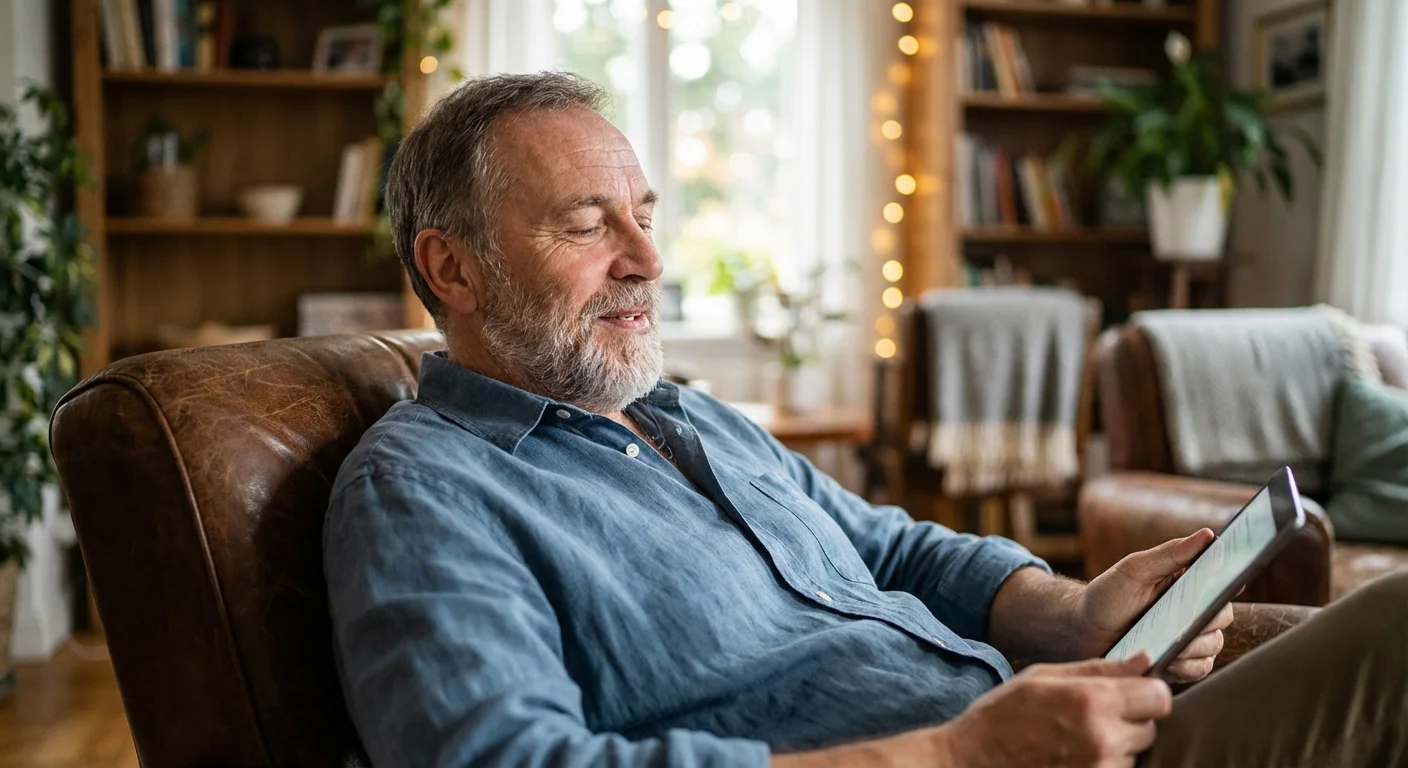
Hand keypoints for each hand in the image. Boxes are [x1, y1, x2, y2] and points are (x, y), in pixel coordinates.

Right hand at [936, 655, 1171, 767]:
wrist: (973, 761)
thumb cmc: (1003, 714)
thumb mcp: (1045, 676)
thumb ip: (1100, 669)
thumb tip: (1145, 660)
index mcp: (1092, 701)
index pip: (1159, 696)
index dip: (1146, 692)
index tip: (1130, 692)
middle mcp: (1103, 739)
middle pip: (1149, 727)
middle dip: (1129, 719)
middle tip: (1092, 715)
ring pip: (1134, 753)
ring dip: (1116, 745)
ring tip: (1076, 737)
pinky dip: (1103, 763)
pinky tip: (1073, 755)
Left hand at [1078, 529, 1234, 682]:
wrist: (1083, 630)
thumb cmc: (1108, 594)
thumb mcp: (1135, 570)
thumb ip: (1170, 554)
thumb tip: (1208, 535)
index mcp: (1188, 583)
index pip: (1224, 581)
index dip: (1232, 582)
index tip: (1232, 582)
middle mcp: (1195, 610)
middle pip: (1222, 616)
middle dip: (1206, 619)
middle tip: (1185, 621)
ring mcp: (1190, 638)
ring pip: (1213, 645)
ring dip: (1193, 645)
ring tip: (1169, 642)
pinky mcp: (1181, 664)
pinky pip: (1200, 668)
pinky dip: (1186, 666)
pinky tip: (1167, 659)